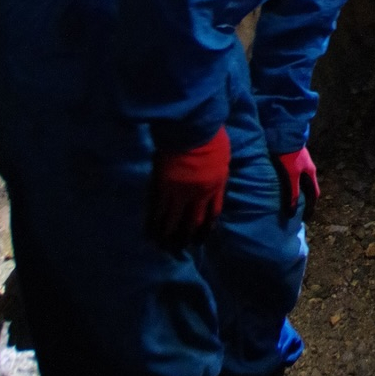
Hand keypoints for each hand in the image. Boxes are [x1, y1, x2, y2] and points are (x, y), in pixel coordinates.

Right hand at [148, 128, 230, 249]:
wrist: (194, 128)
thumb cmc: (211, 137)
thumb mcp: (223, 157)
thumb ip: (218, 171)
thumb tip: (215, 177)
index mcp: (216, 186)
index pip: (213, 213)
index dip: (207, 227)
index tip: (202, 237)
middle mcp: (200, 194)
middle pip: (194, 221)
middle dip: (187, 236)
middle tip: (181, 247)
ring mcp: (181, 192)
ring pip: (174, 219)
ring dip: (169, 233)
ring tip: (164, 244)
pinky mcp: (164, 187)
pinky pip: (159, 210)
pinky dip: (155, 222)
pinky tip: (151, 231)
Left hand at [273, 146, 319, 220]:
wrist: (285, 135)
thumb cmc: (290, 156)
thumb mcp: (291, 177)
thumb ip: (293, 193)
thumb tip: (292, 212)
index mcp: (311, 173)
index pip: (314, 193)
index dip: (311, 205)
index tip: (307, 215)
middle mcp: (308, 168)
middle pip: (308, 187)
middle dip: (304, 198)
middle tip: (296, 209)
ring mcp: (302, 162)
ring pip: (301, 180)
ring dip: (297, 189)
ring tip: (289, 198)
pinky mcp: (294, 158)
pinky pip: (295, 174)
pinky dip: (292, 181)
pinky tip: (284, 184)